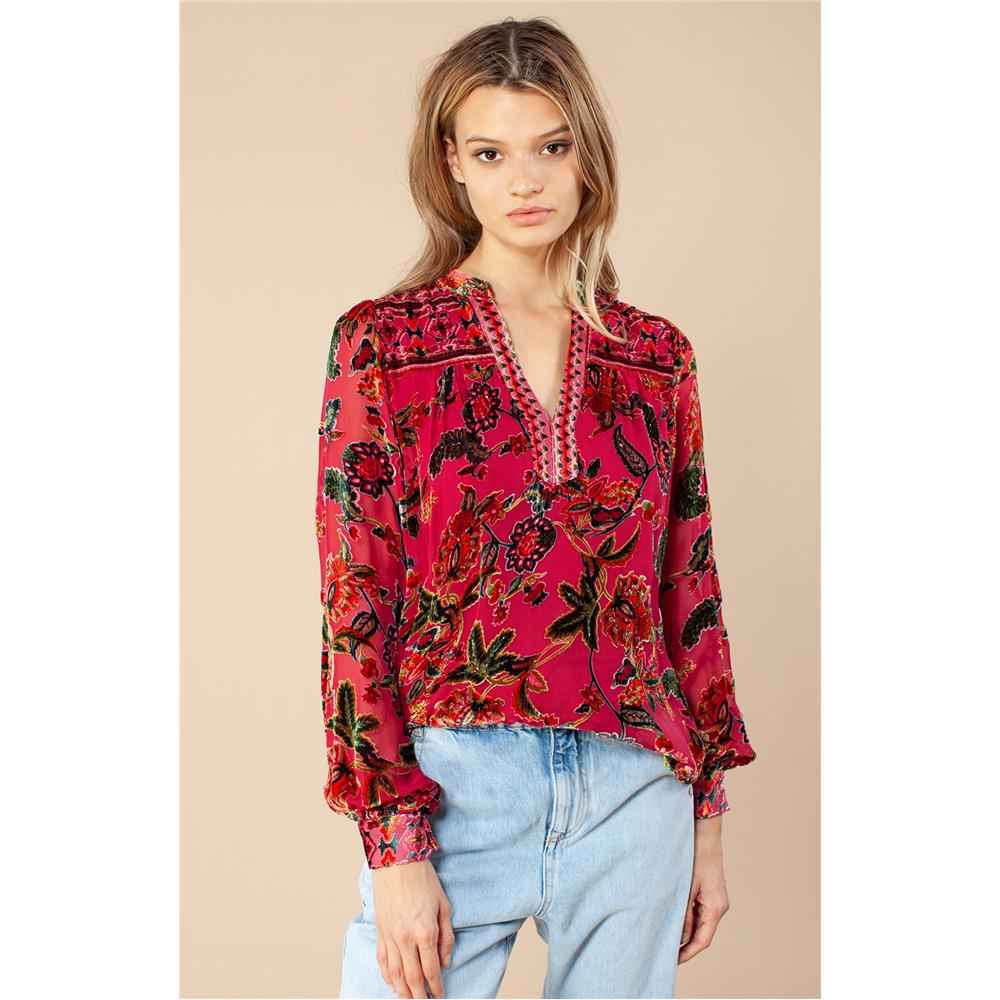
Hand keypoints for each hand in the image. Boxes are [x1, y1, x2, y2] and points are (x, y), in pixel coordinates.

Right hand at [372, 858, 454, 998]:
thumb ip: (446, 936)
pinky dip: (387, 976)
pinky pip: (382, 961)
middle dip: (419, 995)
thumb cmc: (423, 880)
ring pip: (395, 974)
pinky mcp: (380, 931)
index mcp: (425, 932)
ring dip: (402, 990)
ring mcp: (390, 936)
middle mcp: (406, 938)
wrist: (397, 861)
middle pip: (412, 977)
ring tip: (409, 999)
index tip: (440, 995)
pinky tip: (393, 983)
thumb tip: (446, 961)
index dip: (436, 986)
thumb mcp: (444, 905)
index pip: (431, 969)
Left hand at [678, 814, 729, 963]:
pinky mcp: (710, 891)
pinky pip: (699, 910)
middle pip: (702, 933)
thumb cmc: (695, 855)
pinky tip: (672, 916)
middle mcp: (719, 905)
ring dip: (685, 929)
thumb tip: (677, 936)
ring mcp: (716, 898)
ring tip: (665, 935)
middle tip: (664, 951)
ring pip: (700, 922)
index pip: (703, 940)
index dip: (688, 953)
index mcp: (716, 907)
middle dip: (685, 943)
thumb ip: (682, 913)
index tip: (673, 961)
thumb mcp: (685, 887)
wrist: (705, 831)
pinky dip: (687, 917)